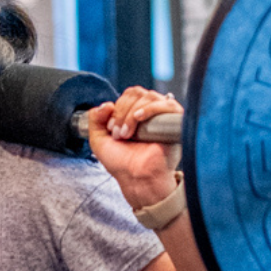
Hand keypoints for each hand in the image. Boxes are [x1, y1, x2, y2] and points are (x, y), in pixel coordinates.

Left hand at [87, 87, 183, 210]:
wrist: (136, 178)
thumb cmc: (122, 163)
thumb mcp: (99, 140)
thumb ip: (95, 119)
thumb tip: (106, 104)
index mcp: (134, 113)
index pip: (128, 95)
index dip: (116, 108)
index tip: (111, 129)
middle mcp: (149, 112)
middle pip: (136, 92)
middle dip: (122, 112)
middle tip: (119, 134)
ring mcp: (162, 116)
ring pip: (147, 97)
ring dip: (131, 114)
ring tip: (128, 134)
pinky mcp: (175, 121)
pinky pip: (166, 104)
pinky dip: (149, 108)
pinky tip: (139, 118)